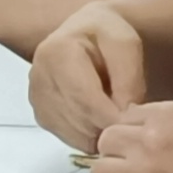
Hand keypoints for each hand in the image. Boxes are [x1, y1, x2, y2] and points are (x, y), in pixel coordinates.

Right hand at [28, 1, 151, 150]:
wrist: (82, 33)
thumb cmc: (106, 35)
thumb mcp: (126, 44)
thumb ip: (129, 78)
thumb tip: (124, 115)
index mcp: (57, 53)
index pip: (85, 100)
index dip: (113, 117)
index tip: (136, 122)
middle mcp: (39, 78)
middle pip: (80, 120)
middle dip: (110, 127)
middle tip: (131, 122)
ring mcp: (36, 99)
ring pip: (75, 135)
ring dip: (101, 133)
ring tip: (116, 115)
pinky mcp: (40, 115)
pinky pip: (70, 139)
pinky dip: (90, 136)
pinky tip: (101, 118)